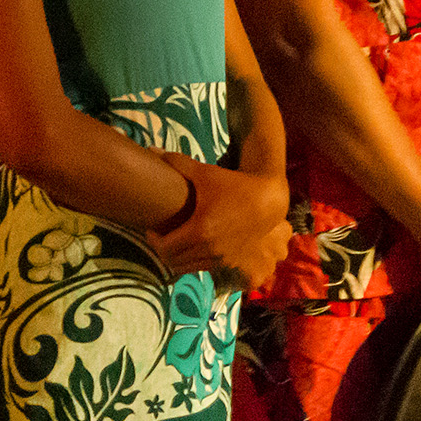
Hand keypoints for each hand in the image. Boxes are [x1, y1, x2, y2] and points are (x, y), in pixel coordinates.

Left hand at [150, 157, 290, 290]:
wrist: (269, 199)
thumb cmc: (235, 184)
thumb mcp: (206, 173)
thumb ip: (177, 163)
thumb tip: (151, 151)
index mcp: (199, 230)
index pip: (164, 247)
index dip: (153, 240)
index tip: (153, 230)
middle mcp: (209, 248)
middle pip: (173, 261)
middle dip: (164, 251)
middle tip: (163, 237)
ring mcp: (221, 257)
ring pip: (188, 268)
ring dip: (178, 259)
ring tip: (177, 244)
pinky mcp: (231, 261)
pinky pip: (204, 269)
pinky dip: (194, 263)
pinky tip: (195, 248)